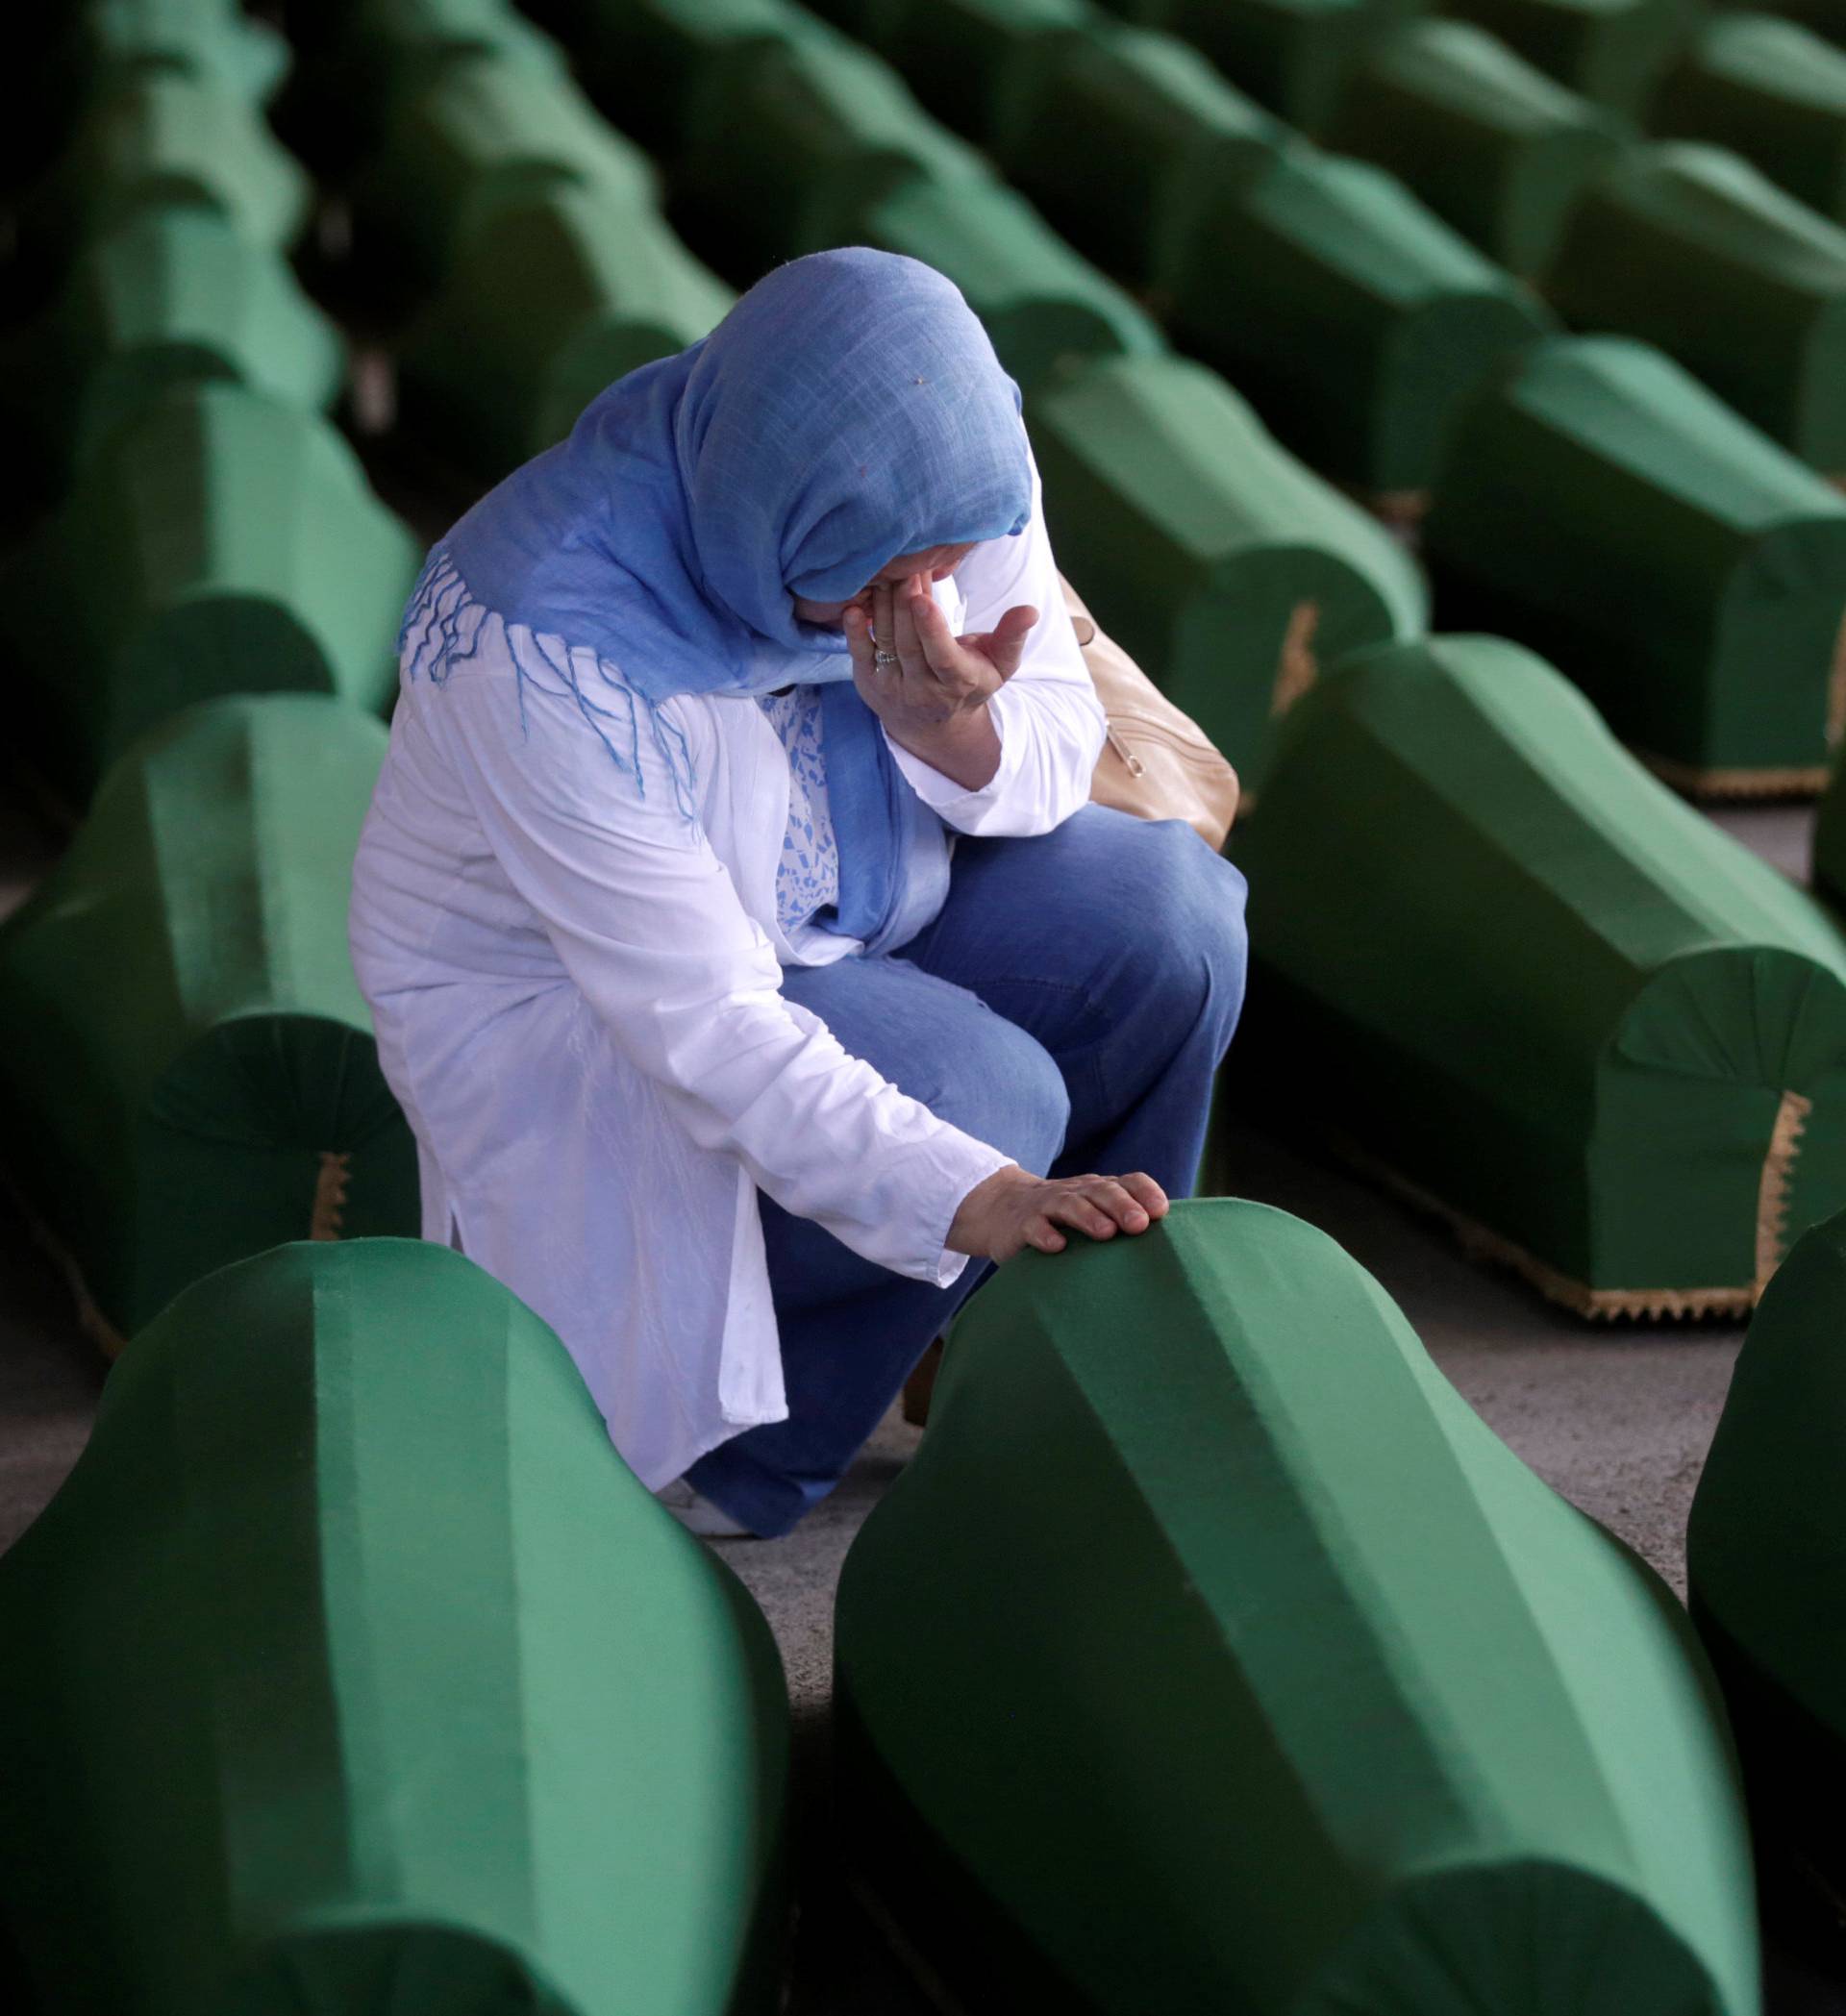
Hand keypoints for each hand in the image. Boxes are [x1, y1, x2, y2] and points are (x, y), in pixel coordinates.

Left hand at [845, 574, 1036, 790]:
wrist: (933, 722)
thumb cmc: (971, 681)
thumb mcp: (999, 664)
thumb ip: (1012, 636)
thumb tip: (1030, 611)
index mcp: (958, 682)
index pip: (942, 656)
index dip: (931, 629)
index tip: (922, 600)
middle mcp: (923, 689)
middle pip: (909, 641)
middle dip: (906, 601)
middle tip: (907, 564)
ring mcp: (893, 686)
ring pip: (885, 641)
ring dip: (884, 605)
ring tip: (887, 572)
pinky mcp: (869, 681)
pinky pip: (859, 654)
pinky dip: (853, 631)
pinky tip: (853, 607)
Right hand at [947, 1165, 1169, 1262]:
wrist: (1001, 1208)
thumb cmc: (1063, 1218)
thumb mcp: (1093, 1212)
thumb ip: (1124, 1222)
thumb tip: (1172, 1249)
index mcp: (1100, 1189)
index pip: (1128, 1181)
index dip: (1145, 1192)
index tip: (1160, 1212)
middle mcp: (1077, 1192)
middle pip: (1102, 1191)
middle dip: (1122, 1205)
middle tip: (1138, 1225)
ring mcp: (1047, 1205)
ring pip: (1069, 1204)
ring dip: (1088, 1217)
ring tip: (1105, 1232)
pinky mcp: (1021, 1224)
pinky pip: (1034, 1227)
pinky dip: (1045, 1234)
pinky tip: (1057, 1246)